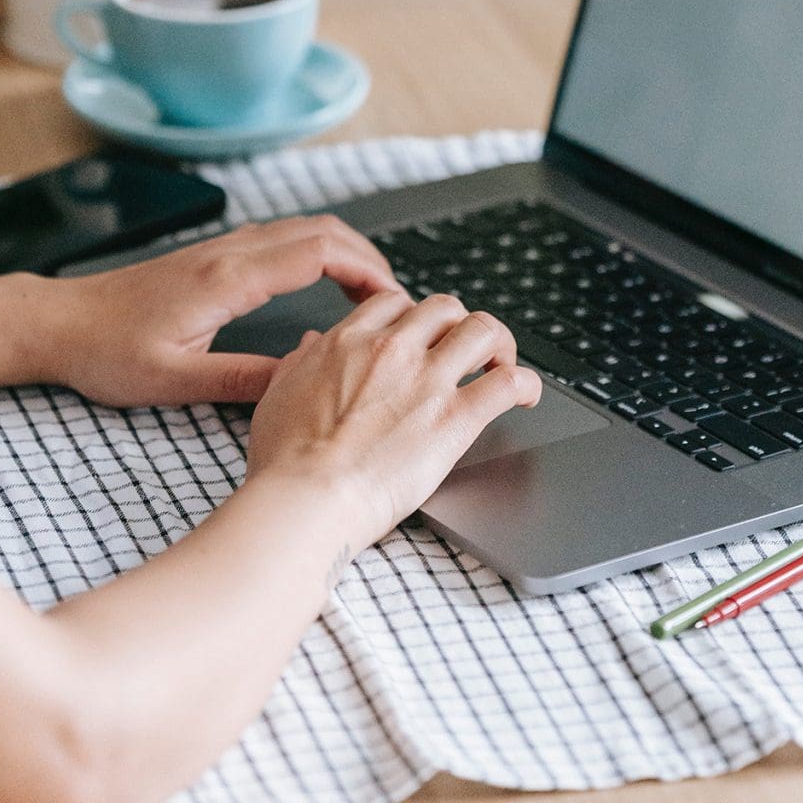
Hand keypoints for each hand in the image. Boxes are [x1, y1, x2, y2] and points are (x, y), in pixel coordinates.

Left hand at [44, 217, 400, 407]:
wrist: (60, 323)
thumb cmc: (107, 353)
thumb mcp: (176, 381)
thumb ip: (243, 381)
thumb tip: (303, 382)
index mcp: (228, 278)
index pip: (318, 252)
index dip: (366, 270)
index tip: (394, 300)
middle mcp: (230, 252)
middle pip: (322, 230)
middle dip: (368, 257)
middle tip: (395, 300)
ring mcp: (222, 249)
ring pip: (303, 229)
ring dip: (345, 252)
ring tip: (370, 296)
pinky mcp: (214, 256)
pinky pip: (282, 239)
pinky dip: (318, 252)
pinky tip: (323, 284)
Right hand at [245, 291, 542, 545]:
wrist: (307, 500)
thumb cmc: (285, 460)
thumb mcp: (277, 394)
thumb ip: (299, 362)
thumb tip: (312, 344)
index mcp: (349, 340)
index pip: (395, 303)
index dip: (412, 316)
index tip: (419, 335)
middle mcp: (393, 349)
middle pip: (444, 307)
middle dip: (457, 324)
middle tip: (461, 349)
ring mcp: (428, 380)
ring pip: (482, 329)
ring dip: (498, 342)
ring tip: (500, 361)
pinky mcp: (456, 418)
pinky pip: (506, 384)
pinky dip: (524, 383)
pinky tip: (525, 394)